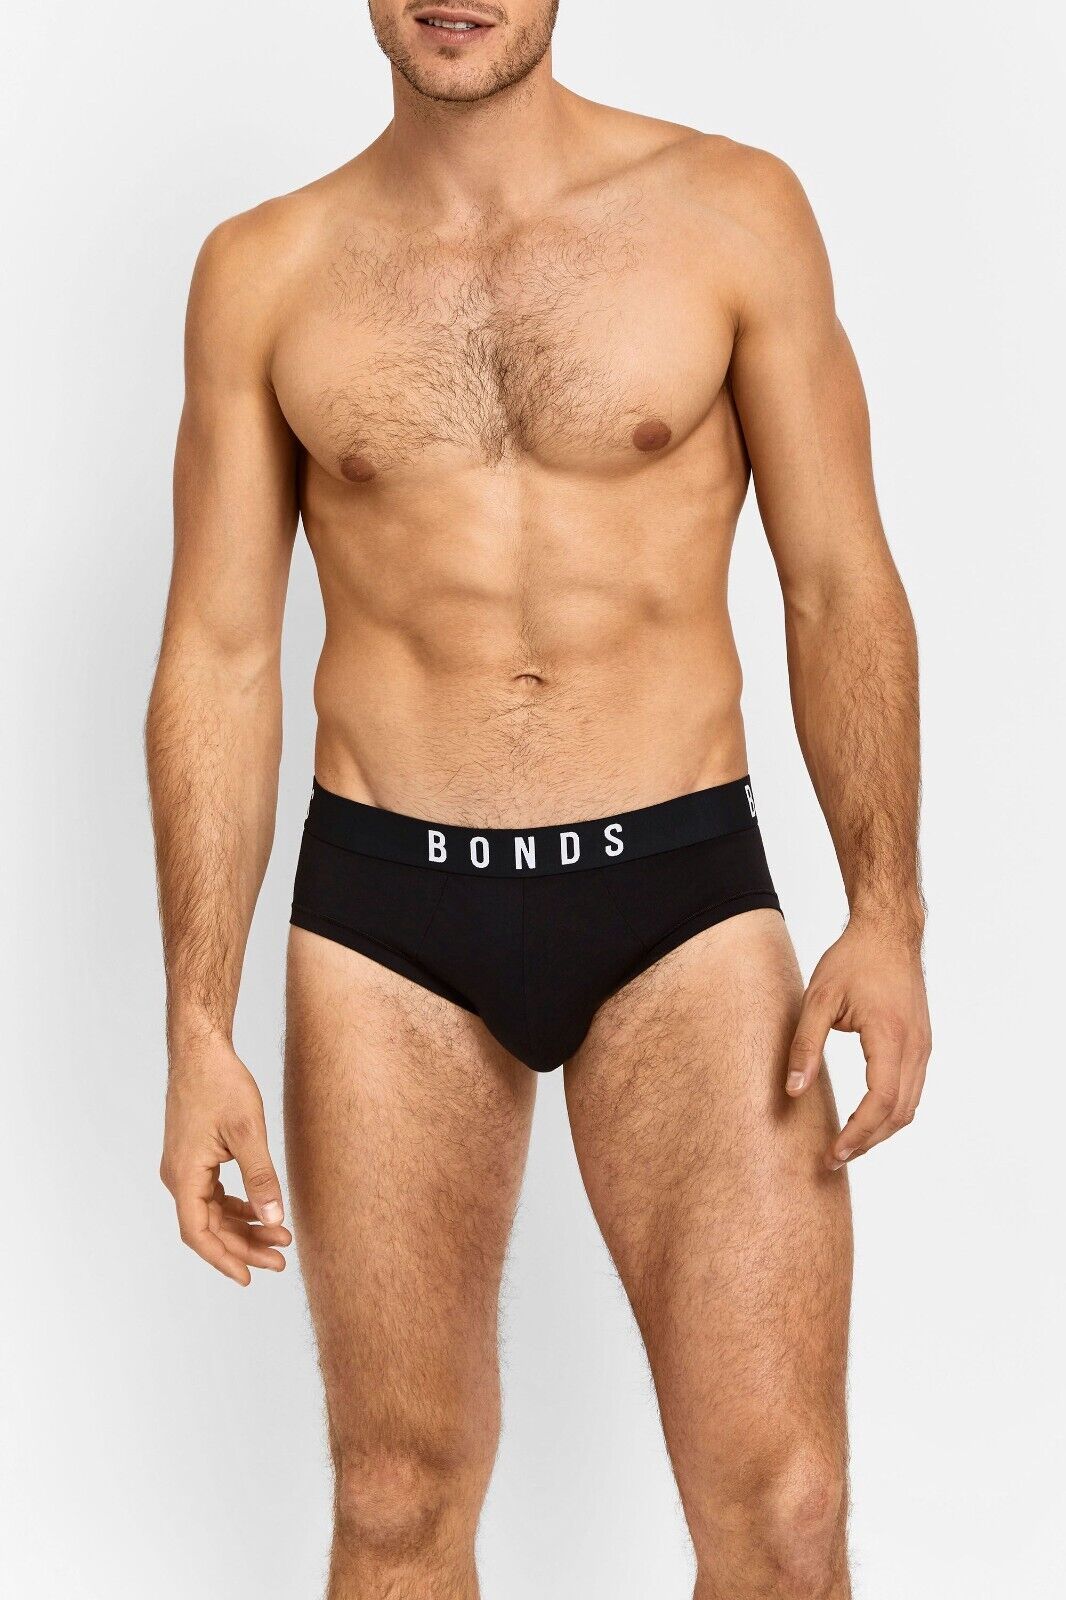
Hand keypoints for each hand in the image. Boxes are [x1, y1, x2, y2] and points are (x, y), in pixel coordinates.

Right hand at [160, 1037, 291, 1284]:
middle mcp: (178, 1176)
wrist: (200, 1050)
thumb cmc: (221, 1084)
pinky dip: (236, 1207)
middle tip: (280, 1260)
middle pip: (209, 1227)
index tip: (249, 1278)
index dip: (224, 1259)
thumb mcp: (248, 1132)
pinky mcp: (193, 1157)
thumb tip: (273, 1219)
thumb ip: (260, 1178)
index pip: (199, 1234)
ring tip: (279, 1238)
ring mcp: (184, 1167)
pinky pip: (212, 1194)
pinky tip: (261, 1212)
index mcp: (185, 1175)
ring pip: (212, 1212)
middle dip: (243, 1246)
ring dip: (243, 1227)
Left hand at [785, 919, 930, 1168]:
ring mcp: (923, 1046)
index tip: (832, 1153)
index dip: (857, 1133)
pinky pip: (912, 1090)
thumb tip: (792, 1091)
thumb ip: (804, 1045)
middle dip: (867, 1142)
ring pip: (910, 1107)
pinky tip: (865, 1117)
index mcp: (890, 1036)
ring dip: (880, 1132)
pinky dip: (891, 1112)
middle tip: (833, 1158)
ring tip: (846, 1145)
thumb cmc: (853, 960)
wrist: (888, 932)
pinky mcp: (922, 1044)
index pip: (880, 1101)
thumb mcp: (818, 998)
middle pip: (899, 1113)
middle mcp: (915, 1046)